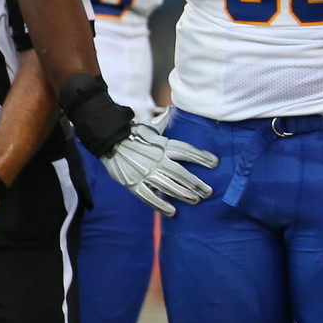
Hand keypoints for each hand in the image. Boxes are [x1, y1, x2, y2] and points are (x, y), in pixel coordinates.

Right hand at [101, 119, 217, 215]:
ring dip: (184, 195)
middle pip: (181, 173)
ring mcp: (143, 172)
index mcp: (161, 144)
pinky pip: (149, 197)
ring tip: (196, 200)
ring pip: (168, 186)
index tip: (215, 163)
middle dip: (196, 183)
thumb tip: (171, 110)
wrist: (107, 140)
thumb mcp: (149, 127)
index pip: (186, 151)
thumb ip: (163, 121)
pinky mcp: (132, 183)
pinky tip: (172, 212)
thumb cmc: (131, 133)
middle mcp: (155, 159)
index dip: (201, 157)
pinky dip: (161, 206)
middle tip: (209, 192)